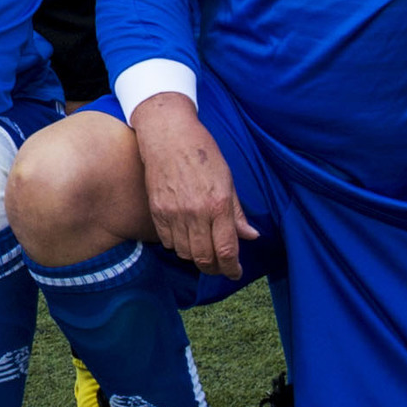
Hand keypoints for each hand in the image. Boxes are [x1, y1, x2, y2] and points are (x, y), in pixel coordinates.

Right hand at [130, 93, 254, 278]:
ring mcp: (173, 213)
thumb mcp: (227, 179)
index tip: (235, 272)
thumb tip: (250, 236)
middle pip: (204, 258)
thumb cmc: (203, 152)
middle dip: (214, 268)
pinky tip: (184, 236)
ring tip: (202, 249)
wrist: (168, 134)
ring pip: (184, 253)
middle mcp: (196, 212)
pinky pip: (167, 241)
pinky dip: (177, 245)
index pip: (226, 250)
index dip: (231, 268)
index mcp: (219, 204)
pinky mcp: (156, 211)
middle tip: (220, 267)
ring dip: (195, 257)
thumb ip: (237, 212)